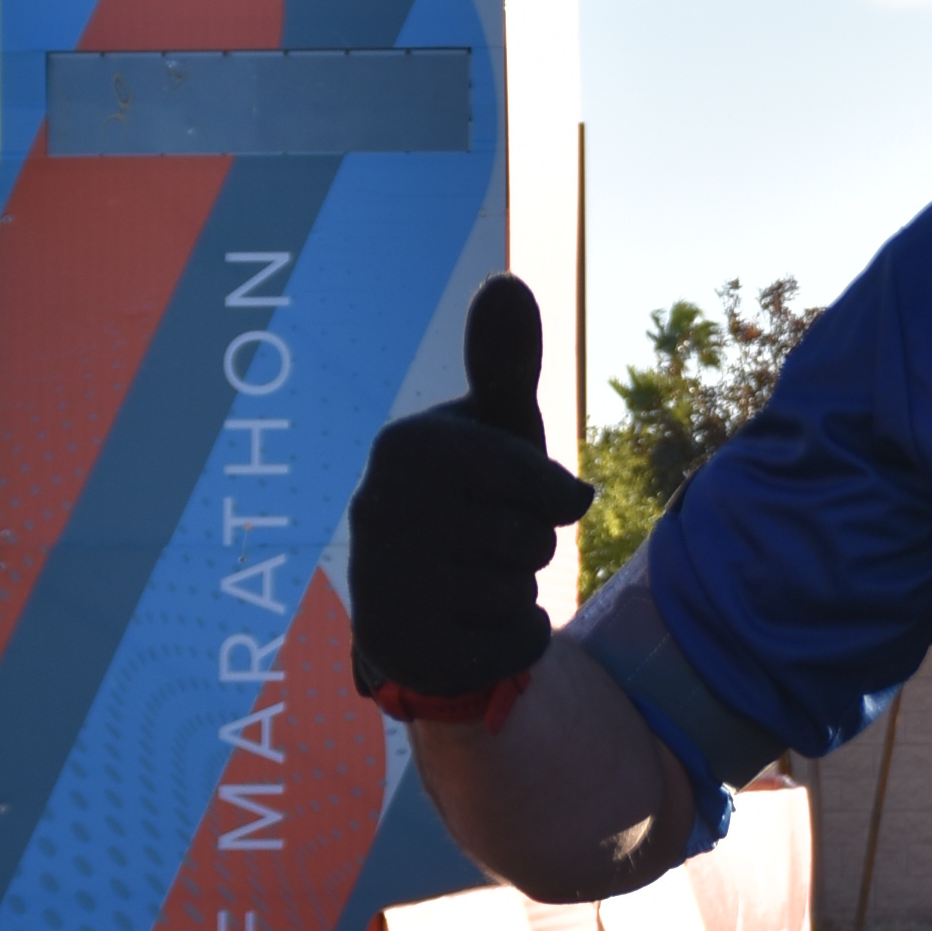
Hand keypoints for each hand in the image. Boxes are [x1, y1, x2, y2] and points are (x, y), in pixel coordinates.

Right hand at [347, 275, 594, 707]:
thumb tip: (506, 281)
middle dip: (531, 547)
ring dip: (516, 592)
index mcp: (407, 445)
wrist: (422, 603)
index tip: (519, 496)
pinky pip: (517, 645)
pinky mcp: (401, 649)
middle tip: (487, 543)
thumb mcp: (496, 430)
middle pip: (537, 541)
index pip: (545, 485)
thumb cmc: (474, 498)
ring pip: (521, 593)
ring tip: (473, 581)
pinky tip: (473, 626)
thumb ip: (506, 362)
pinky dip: (515, 641)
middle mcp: (379, 508)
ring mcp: (384, 583)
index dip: (552, 497)